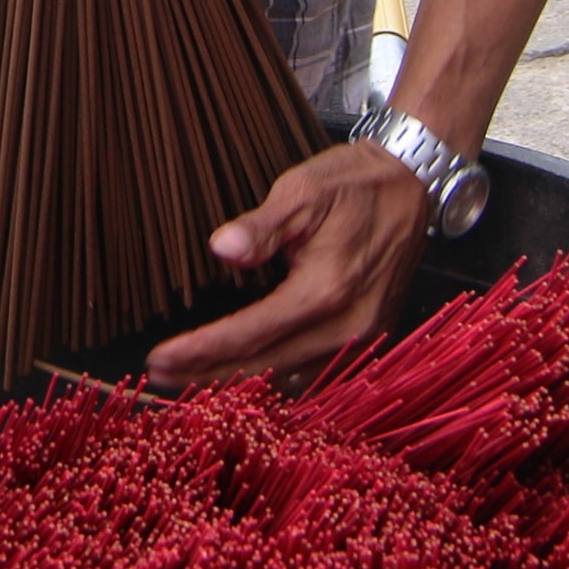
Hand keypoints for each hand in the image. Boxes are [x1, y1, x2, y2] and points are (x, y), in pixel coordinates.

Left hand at [145, 140, 427, 391]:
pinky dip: (274, 380)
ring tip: (189, 380)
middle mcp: (346, 326)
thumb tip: (221, 249)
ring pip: (289, 380)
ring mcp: (362, 338)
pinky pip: (315, 375)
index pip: (249, 334)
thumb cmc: (354, 184)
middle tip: (158, 377)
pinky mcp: (370, 338)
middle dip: (206, 375)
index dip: (200, 350)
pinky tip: (244, 376)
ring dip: (238, 383)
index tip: (158, 359)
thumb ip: (261, 228)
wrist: (411, 184)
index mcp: (324, 291)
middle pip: (264, 367)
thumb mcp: (302, 191)